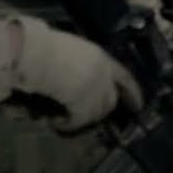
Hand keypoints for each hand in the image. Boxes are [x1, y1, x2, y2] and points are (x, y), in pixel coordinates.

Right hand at [9, 16, 142, 131]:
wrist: (35, 53)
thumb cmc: (44, 47)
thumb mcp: (70, 49)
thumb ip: (80, 63)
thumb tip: (75, 77)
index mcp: (101, 57)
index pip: (124, 77)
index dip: (132, 92)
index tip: (138, 105)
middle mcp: (103, 73)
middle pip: (110, 99)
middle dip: (101, 110)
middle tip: (85, 116)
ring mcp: (95, 89)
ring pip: (97, 112)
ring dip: (83, 118)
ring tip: (66, 119)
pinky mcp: (84, 104)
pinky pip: (79, 121)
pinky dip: (68, 125)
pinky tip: (56, 123)